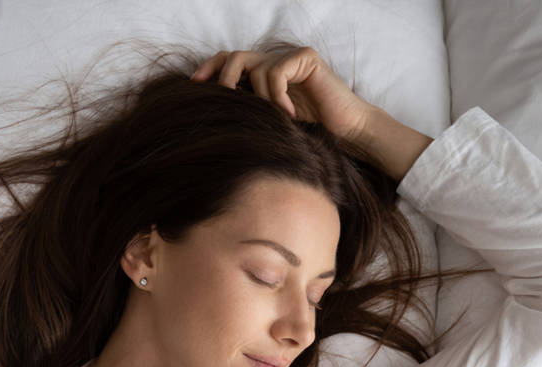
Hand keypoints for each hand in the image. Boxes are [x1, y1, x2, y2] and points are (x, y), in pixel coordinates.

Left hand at [190, 45, 379, 142]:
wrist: (347, 133)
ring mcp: (289, 57)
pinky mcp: (305, 58)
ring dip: (259, 99)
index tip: (194, 85)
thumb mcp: (270, 125)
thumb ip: (248, 113)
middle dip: (222, 78)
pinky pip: (276, 73)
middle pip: (234, 57)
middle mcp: (273, 62)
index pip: (228, 62)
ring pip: (255, 67)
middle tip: (221, 99)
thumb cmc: (311, 134)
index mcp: (262, 76)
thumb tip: (214, 117)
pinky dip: (277, 97)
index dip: (210, 69)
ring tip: (275, 119)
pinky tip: (290, 115)